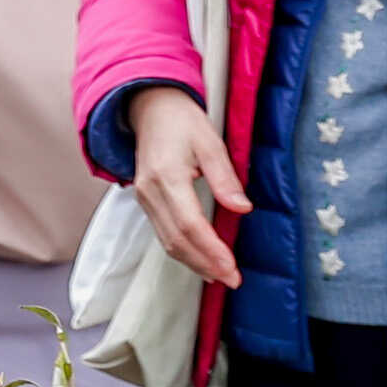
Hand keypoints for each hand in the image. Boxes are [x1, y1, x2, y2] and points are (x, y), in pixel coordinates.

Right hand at [124, 87, 250, 288]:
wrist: (150, 107)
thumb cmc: (182, 121)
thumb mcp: (210, 142)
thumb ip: (225, 177)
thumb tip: (243, 208)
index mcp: (166, 176)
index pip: (190, 224)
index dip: (212, 250)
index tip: (232, 268)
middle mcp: (150, 191)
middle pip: (176, 239)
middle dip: (205, 264)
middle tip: (232, 279)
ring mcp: (143, 197)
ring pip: (167, 241)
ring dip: (194, 262)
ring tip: (220, 276)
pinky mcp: (144, 200)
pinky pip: (162, 233)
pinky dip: (182, 251)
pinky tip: (201, 259)